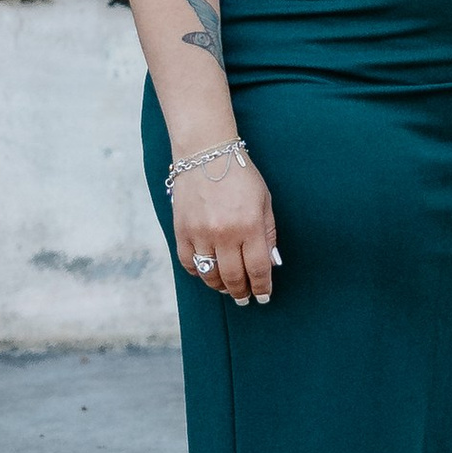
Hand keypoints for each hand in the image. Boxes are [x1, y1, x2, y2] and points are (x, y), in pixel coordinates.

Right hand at [173, 148, 280, 304]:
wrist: (205, 154)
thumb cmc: (240, 176)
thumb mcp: (264, 201)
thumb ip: (268, 233)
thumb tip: (270, 262)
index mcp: (250, 226)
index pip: (258, 269)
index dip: (262, 287)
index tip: (263, 296)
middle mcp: (224, 234)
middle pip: (233, 277)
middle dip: (241, 292)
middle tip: (245, 298)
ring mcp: (200, 234)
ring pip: (210, 275)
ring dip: (220, 286)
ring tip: (227, 288)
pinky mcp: (182, 232)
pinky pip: (189, 263)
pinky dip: (198, 272)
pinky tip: (207, 272)